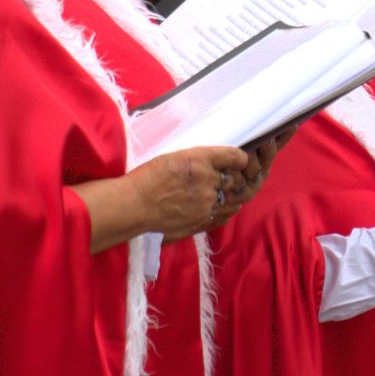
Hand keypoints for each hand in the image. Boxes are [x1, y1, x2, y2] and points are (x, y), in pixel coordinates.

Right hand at [129, 145, 251, 237]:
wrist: (134, 204)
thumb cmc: (149, 177)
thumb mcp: (177, 157)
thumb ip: (202, 160)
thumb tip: (220, 162)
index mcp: (200, 159)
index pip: (235, 156)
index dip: (240, 159)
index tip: (238, 161)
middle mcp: (208, 180)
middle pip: (235, 179)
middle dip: (230, 179)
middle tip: (221, 179)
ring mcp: (207, 202)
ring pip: (232, 199)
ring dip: (228, 196)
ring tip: (216, 194)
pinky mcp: (203, 219)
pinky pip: (224, 215)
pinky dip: (224, 210)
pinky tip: (217, 206)